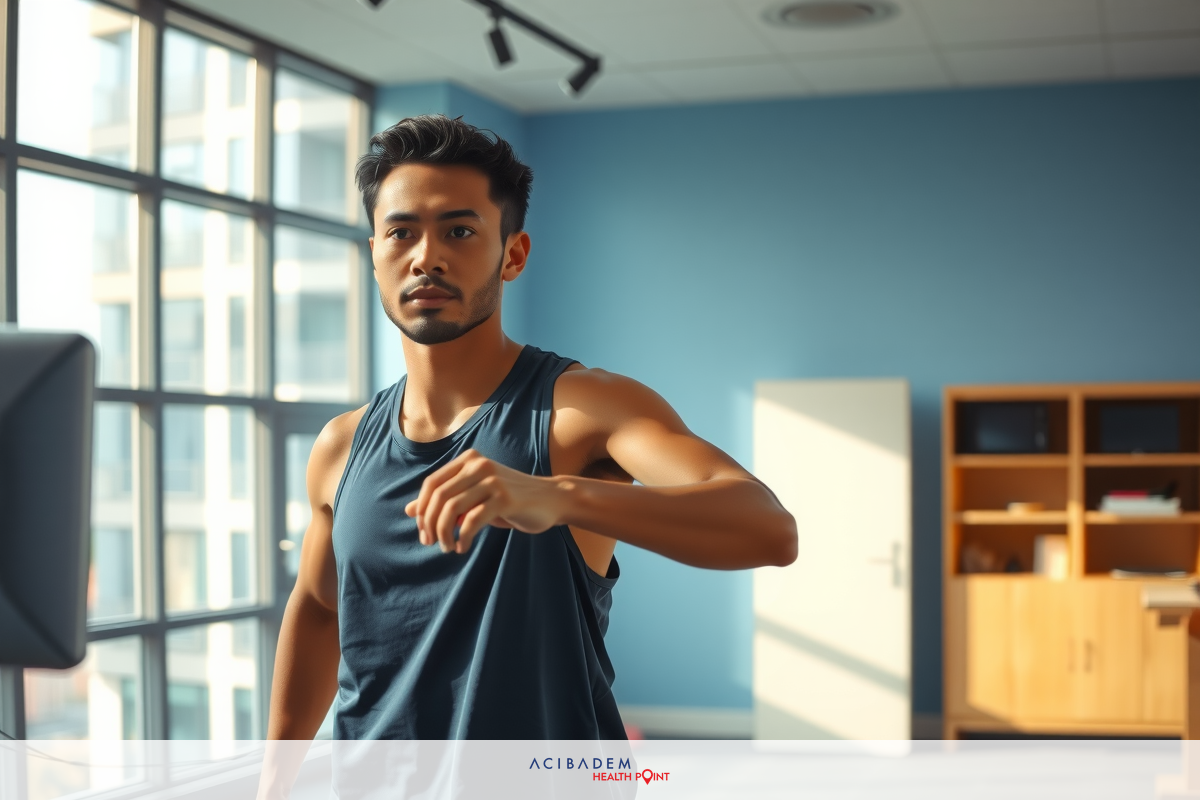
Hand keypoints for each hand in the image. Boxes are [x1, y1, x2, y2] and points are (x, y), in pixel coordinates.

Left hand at [404, 449, 565, 553]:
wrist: (551, 499)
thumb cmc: (509, 500)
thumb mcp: (474, 497)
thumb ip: (445, 501)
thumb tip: (409, 511)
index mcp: (468, 460)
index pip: (432, 484)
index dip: (422, 510)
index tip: (423, 531)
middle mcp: (479, 465)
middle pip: (439, 497)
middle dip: (430, 524)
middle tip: (432, 543)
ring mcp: (492, 480)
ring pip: (452, 508)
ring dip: (444, 533)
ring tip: (447, 547)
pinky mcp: (505, 498)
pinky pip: (472, 520)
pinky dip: (462, 538)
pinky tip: (462, 548)